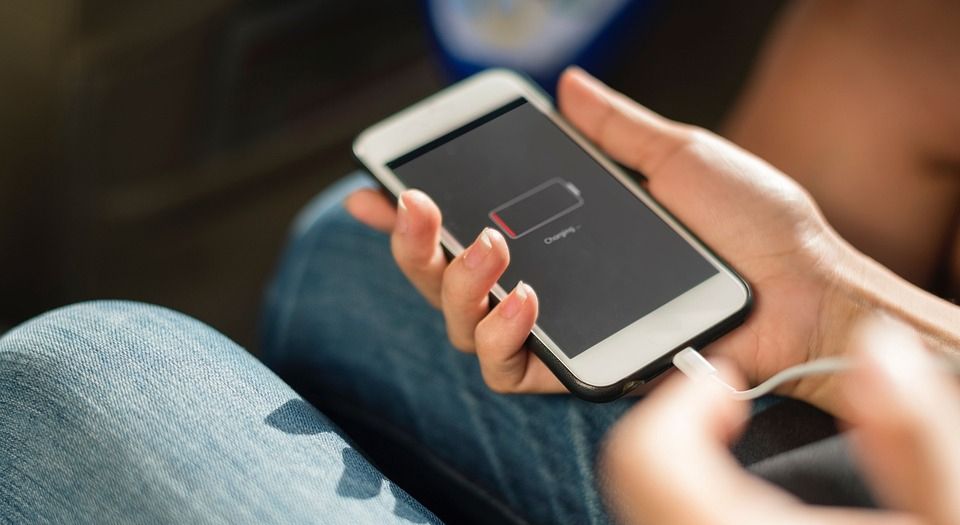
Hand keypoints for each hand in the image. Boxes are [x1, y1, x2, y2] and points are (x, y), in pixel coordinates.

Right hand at [346, 66, 856, 396]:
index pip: (467, 225)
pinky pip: (507, 368)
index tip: (376, 187)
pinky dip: (499, 333)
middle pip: (444, 279)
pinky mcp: (579, 369)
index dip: (413, 214)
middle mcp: (549, 285)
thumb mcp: (677, 157)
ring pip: (460, 324)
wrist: (804, 286)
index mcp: (560, 237)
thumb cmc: (753, 225)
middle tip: (412, 206)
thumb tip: (567, 87)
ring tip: (484, 244)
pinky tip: (519, 296)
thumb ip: (615, 129)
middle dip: (412, 245)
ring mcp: (560, 331)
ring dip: (452, 284)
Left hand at [602, 316, 959, 524]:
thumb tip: (876, 349)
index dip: (684, 398)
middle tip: (736, 413)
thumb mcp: (950, 520)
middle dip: (684, 430)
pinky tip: (744, 510)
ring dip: (684, 473)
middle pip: (635, 478)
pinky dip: (685, 507)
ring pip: (644, 513)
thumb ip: (917, 437)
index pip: (647, 454)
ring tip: (749, 465)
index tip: (732, 386)